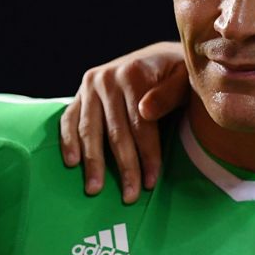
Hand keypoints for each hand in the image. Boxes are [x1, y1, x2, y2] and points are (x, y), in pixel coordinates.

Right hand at [59, 41, 188, 202]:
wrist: (160, 57)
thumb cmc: (179, 75)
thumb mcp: (185, 79)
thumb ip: (169, 94)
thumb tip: (146, 111)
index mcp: (135, 73)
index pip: (140, 124)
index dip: (146, 155)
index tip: (150, 182)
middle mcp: (108, 78)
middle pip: (115, 131)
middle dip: (123, 167)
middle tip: (129, 196)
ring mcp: (91, 85)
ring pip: (90, 130)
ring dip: (92, 162)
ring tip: (95, 189)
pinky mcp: (80, 91)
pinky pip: (69, 119)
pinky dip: (68, 141)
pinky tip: (72, 163)